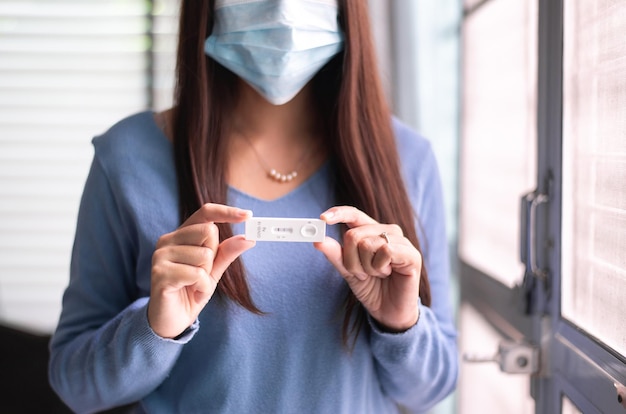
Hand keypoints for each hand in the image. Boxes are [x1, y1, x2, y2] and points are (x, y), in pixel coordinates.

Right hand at [148, 203, 254, 337]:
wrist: (172, 321)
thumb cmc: (191, 292)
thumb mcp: (214, 271)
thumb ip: (227, 253)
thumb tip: (248, 238)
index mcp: (180, 235)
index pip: (205, 212)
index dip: (226, 212)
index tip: (248, 215)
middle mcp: (167, 240)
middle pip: (209, 231)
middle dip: (213, 256)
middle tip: (202, 274)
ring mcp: (161, 255)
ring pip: (204, 255)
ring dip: (206, 276)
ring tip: (194, 286)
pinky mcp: (160, 273)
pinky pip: (197, 274)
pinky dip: (202, 287)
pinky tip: (192, 292)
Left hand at [314, 206, 420, 331]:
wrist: (388, 312)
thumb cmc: (372, 289)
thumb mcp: (348, 271)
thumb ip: (336, 255)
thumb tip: (318, 240)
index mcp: (371, 232)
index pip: (354, 214)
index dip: (339, 213)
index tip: (322, 219)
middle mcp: (387, 231)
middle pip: (354, 235)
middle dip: (351, 261)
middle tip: (363, 273)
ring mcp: (401, 241)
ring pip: (367, 244)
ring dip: (366, 267)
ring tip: (378, 274)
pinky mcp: (411, 254)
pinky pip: (385, 251)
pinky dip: (379, 267)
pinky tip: (388, 273)